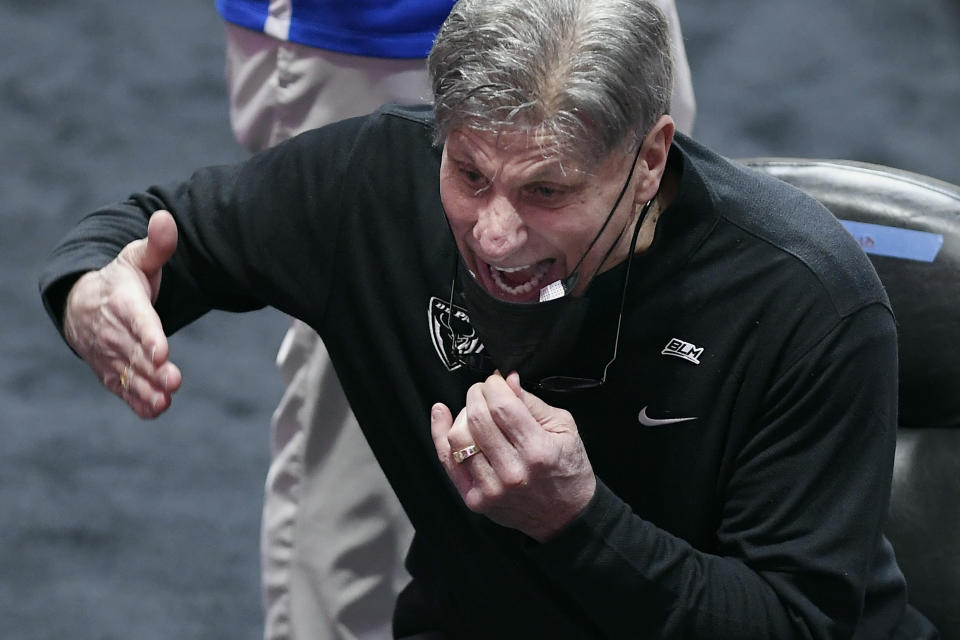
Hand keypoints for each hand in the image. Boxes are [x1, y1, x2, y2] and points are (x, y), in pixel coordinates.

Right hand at [63, 210, 182, 417]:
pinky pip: (124, 388)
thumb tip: (165, 218)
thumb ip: (157, 245)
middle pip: (135, 352)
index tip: (162, 350)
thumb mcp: (136, 258)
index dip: (149, 336)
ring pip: (130, 373)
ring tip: (166, 399)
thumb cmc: (120, 280)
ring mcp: (110, 355)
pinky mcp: (111, 373)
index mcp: (122, 302)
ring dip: (147, 388)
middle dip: (153, 368)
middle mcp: (113, 331)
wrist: (83, 304)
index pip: (138, 320)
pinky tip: (156, 410)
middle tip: (174, 380)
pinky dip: (137, 401)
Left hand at [431, 372, 595, 541]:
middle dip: (477, 395)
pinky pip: (448, 460)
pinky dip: (440, 433)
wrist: (564, 517)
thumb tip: (507, 380)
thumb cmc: (567, 470)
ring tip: (476, 412)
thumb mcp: (564, 429)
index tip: (496, 381)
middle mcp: (512, 472)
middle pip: (477, 418)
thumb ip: (532, 403)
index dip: (493, 385)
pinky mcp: (475, 499)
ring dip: (463, 414)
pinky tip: (442, 414)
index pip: (501, 406)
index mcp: (538, 451)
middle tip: (485, 391)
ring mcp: (491, 489)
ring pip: (458, 437)